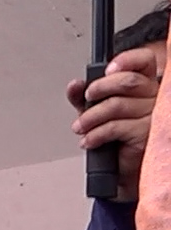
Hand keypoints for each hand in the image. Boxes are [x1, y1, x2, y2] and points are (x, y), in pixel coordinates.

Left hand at [69, 44, 160, 201]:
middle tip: (87, 99)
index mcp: (144, 85)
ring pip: (117, 105)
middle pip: (127, 81)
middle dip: (99, 88)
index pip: (143, 61)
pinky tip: (89, 141)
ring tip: (80, 128)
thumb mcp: (94, 111)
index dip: (126, 60)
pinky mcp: (148, 133)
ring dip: (90, 117)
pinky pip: (116, 127)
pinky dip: (95, 134)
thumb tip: (75, 84)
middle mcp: (153, 97)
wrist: (122, 170)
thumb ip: (83, 97)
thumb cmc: (113, 138)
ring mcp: (154, 115)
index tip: (107, 70)